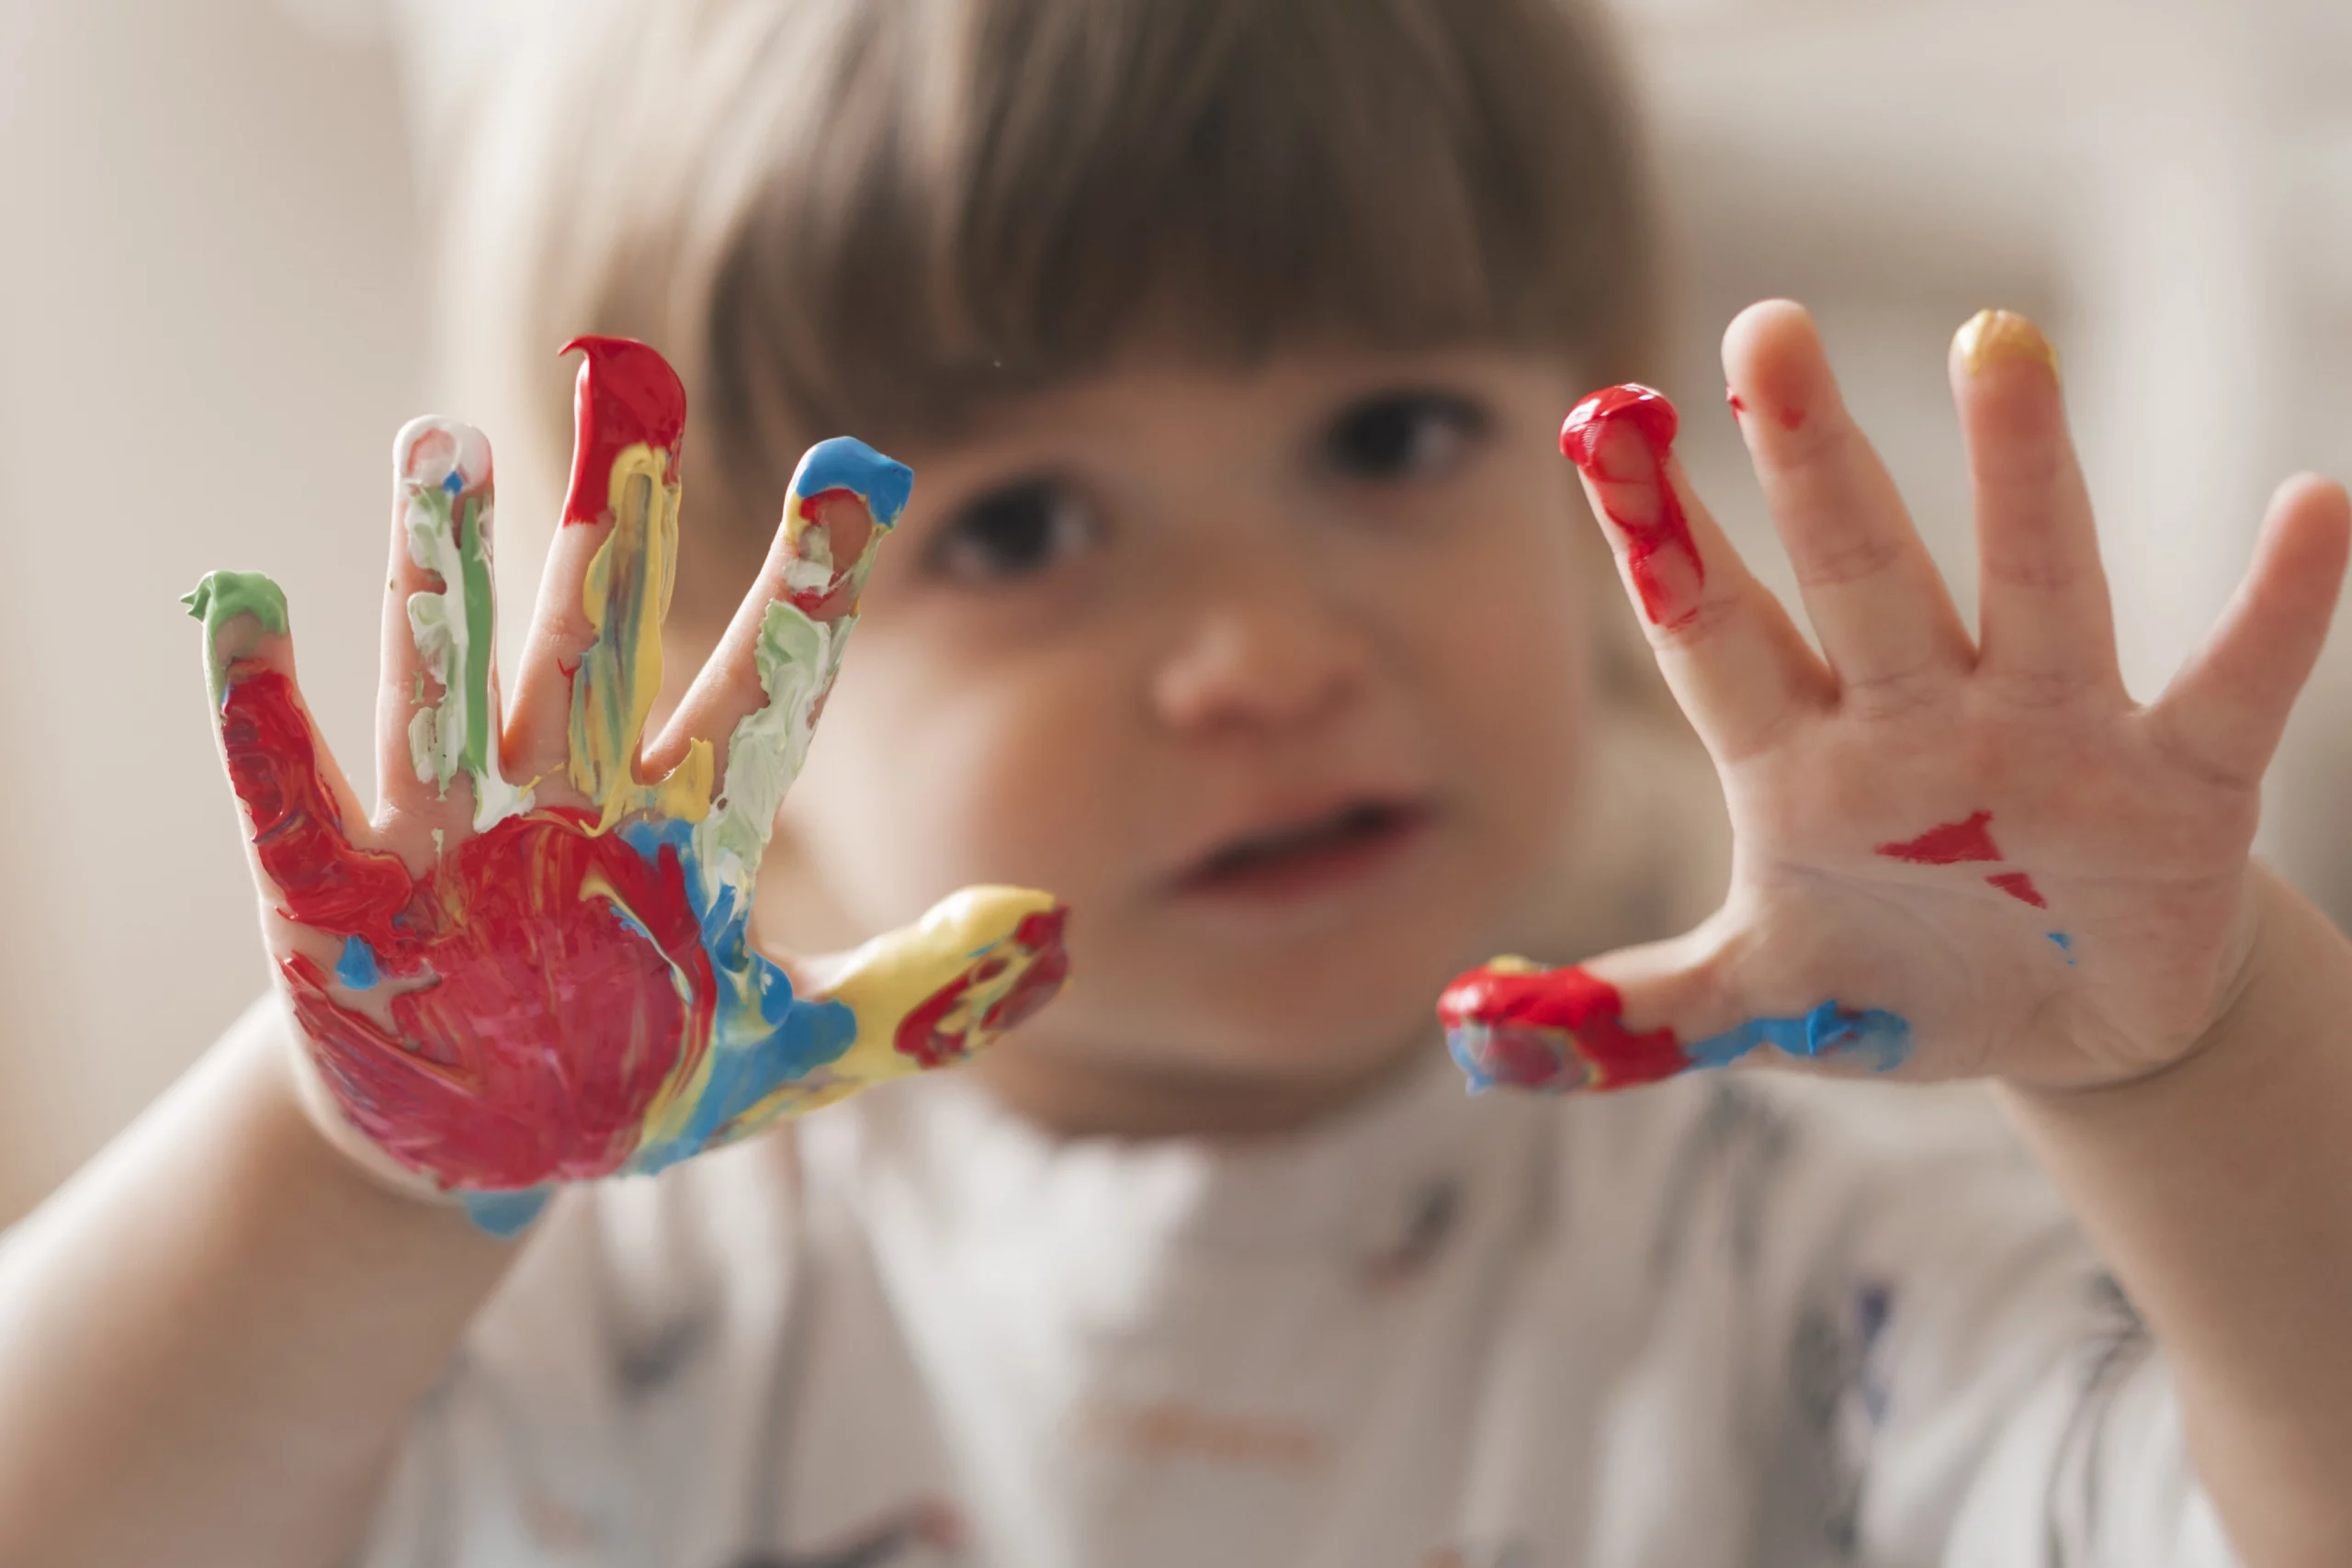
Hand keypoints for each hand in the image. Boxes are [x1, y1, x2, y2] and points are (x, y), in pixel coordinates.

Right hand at [188, 337, 1067, 1231]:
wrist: (478, 1156)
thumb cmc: (635, 1082)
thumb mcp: (786, 1057)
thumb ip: (914, 994)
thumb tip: (1053, 927)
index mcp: (680, 831)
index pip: (760, 695)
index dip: (810, 591)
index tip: (866, 471)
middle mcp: (567, 802)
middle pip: (597, 647)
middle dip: (610, 530)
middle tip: (631, 385)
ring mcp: (446, 838)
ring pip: (448, 684)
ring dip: (439, 574)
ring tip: (439, 444)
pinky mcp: (330, 893)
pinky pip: (290, 790)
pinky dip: (262, 708)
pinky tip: (246, 602)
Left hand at [1442, 303, 2349, 1096]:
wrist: (2059, 1027)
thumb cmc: (1893, 976)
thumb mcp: (1759, 1000)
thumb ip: (1631, 1010)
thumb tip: (1468, 1030)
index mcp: (1799, 758)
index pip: (1713, 631)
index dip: (1659, 538)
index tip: (1600, 419)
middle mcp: (1916, 716)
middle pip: (1856, 573)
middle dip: (1813, 461)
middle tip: (1765, 328)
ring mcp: (2047, 737)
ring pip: (2030, 586)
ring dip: (2018, 477)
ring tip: (1997, 344)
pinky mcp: (2176, 787)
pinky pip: (2232, 688)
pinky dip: (2278, 611)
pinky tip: (2314, 509)